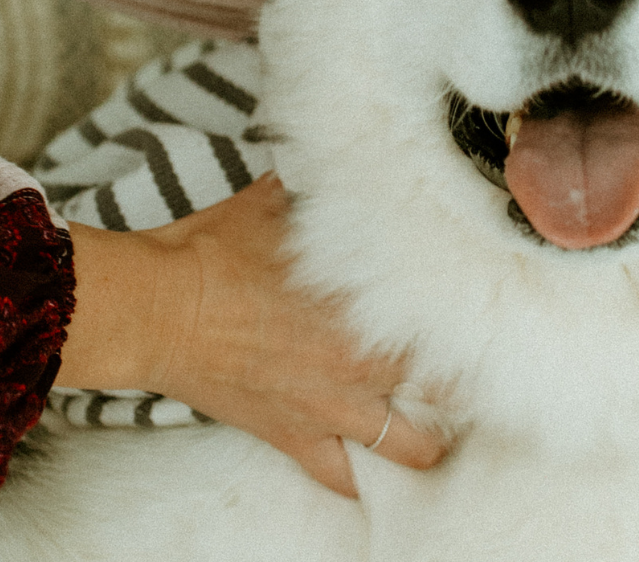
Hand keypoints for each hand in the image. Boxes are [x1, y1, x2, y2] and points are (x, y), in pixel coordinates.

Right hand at [57, 174, 446, 496]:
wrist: (157, 306)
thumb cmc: (214, 251)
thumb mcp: (276, 202)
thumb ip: (321, 191)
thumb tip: (338, 157)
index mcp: (370, 302)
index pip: (452, 320)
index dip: (472, 322)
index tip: (481, 316)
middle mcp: (365, 362)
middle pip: (453, 392)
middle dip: (465, 388)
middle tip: (468, 379)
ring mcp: (334, 407)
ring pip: (416, 449)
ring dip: (428, 441)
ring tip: (434, 431)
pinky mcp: (295, 436)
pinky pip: (342, 478)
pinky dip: (358, 480)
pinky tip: (368, 472)